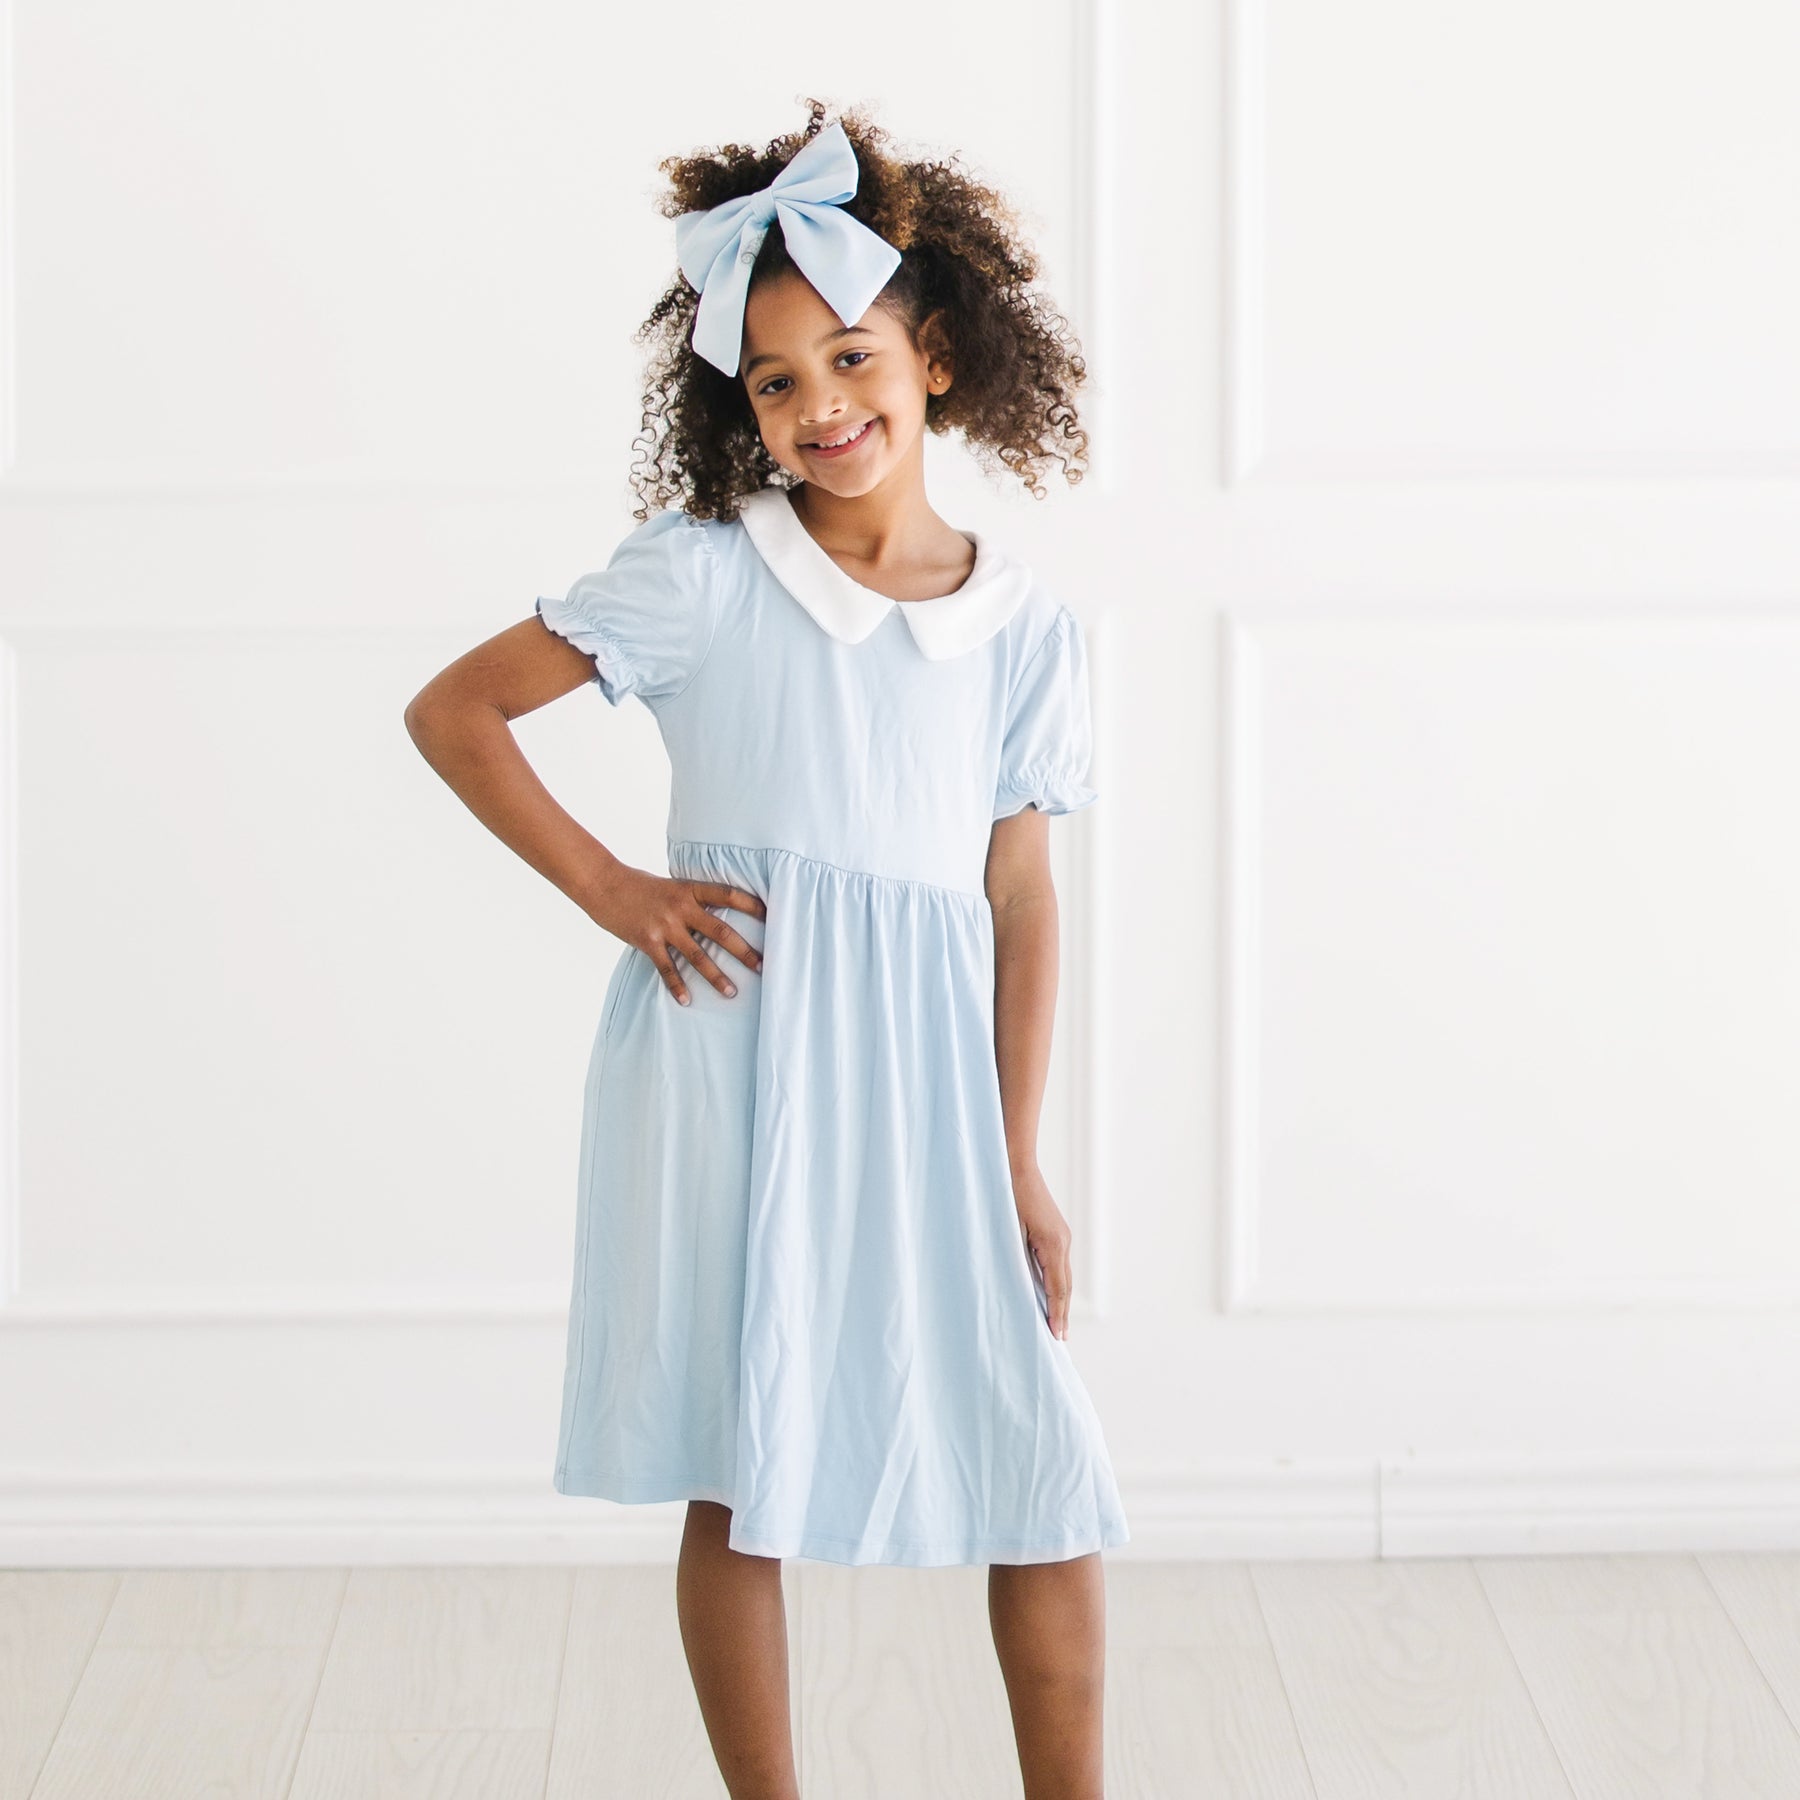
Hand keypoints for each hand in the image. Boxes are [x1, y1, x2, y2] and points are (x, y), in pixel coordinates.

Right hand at [587, 864, 765, 1005]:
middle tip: (763, 966)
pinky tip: (686, 1001)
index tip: (772, 915)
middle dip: (744, 951)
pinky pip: (667, 968)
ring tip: (732, 993)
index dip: (751, 904)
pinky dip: (677, 986)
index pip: (729, 895)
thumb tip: (718, 912)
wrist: (604, 885)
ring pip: (697, 956)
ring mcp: (665, 926)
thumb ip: (692, 899)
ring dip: (716, 976)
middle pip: (721, 932)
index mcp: (690, 889)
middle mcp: (681, 908)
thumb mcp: (672, 885)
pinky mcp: (647, 941)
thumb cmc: (640, 885)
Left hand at [1012, 1164, 1072, 1340]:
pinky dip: (1056, 1281)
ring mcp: (1062, 1235)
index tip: (1057, 1338)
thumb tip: (1021, 1289)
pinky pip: (1058, 1262)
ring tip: (1057, 1322)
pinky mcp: (1056, 1230)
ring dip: (1060, 1299)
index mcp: (1052, 1245)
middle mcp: (1063, 1241)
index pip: (1057, 1290)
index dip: (1057, 1315)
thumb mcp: (1008, 1231)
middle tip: (1060, 1339)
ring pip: (1063, 1274)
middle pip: (1065, 1286)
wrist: (1014, 1163)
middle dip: (1061, 1313)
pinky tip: (1049, 1291)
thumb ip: (1016, 1261)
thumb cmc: (1006, 1195)